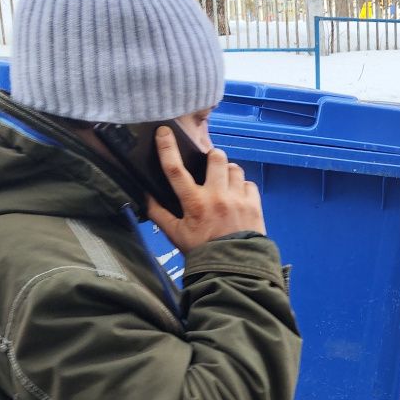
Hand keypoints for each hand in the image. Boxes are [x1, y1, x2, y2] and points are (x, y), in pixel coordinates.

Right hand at [147, 127, 265, 253]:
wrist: (233, 268)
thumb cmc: (202, 251)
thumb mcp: (176, 235)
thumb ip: (159, 214)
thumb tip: (146, 195)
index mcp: (194, 203)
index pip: (175, 170)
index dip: (167, 148)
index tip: (164, 132)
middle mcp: (216, 196)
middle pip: (215, 158)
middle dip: (212, 157)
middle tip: (209, 166)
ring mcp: (237, 199)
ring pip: (234, 168)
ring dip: (228, 172)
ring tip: (224, 184)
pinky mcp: (254, 204)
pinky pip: (249, 183)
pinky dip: (242, 187)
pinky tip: (238, 197)